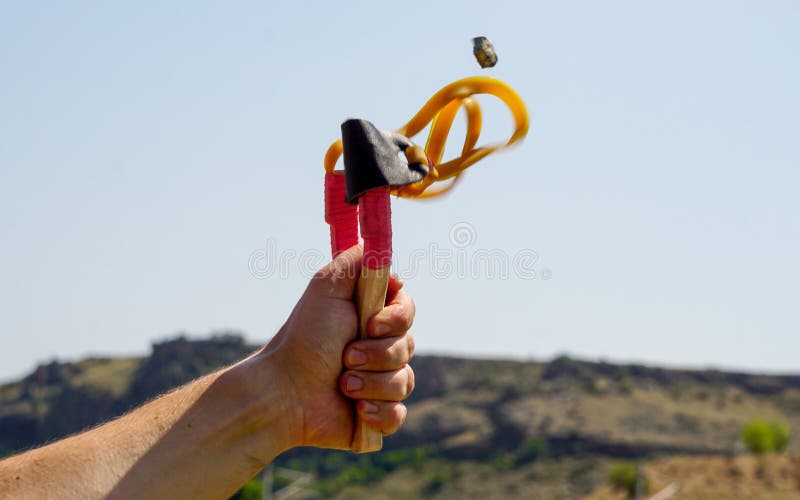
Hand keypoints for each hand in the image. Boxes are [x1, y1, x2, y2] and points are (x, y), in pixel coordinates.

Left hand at [266, 245, 415, 449]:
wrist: (285, 391)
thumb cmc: (305, 338)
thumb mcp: (327, 288)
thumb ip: (355, 262)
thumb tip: (376, 245)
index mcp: (372, 318)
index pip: (408, 311)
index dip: (396, 319)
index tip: (371, 324)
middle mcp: (381, 348)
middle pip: (409, 346)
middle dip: (377, 354)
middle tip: (345, 356)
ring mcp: (381, 382)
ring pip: (405, 381)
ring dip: (371, 383)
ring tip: (342, 385)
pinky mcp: (379, 414)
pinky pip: (399, 414)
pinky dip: (379, 412)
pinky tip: (356, 409)